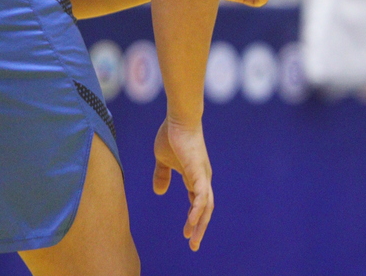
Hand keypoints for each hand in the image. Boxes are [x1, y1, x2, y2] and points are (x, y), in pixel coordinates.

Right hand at [153, 118, 212, 250]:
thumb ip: (162, 175)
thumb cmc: (172, 136)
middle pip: (205, 208)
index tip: (187, 234)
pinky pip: (200, 195)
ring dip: (199, 223)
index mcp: (194, 177)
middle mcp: (202, 179)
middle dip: (200, 227)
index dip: (193, 218)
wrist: (178, 119)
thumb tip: (159, 192)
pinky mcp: (198, 172)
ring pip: (206, 206)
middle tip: (194, 245)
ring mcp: (202, 176)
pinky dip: (197, 210)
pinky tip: (192, 221)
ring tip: (192, 239)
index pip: (197, 203)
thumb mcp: (163, 160)